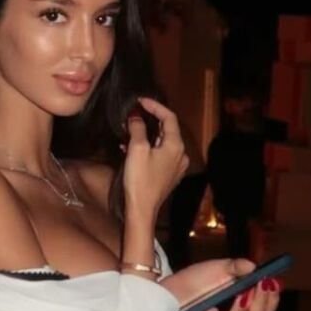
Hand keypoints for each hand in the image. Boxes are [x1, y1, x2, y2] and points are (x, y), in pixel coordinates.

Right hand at [122, 97, 188, 222]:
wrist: (142, 209)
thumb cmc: (140, 178)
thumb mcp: (137, 150)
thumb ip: (137, 129)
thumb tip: (135, 116)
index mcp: (175, 145)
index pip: (169, 117)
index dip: (155, 106)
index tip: (140, 101)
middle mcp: (181, 154)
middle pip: (167, 129)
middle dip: (150, 120)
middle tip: (134, 115)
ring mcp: (176, 166)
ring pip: (162, 142)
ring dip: (147, 135)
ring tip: (129, 132)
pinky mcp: (169, 175)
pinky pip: (160, 154)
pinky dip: (148, 148)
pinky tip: (131, 150)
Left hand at [160, 259, 279, 310]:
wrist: (171, 286)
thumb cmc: (198, 278)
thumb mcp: (218, 267)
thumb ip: (236, 267)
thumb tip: (253, 266)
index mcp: (242, 305)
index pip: (265, 309)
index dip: (271, 299)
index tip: (272, 282)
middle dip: (259, 304)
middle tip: (258, 286)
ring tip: (239, 294)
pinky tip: (209, 308)